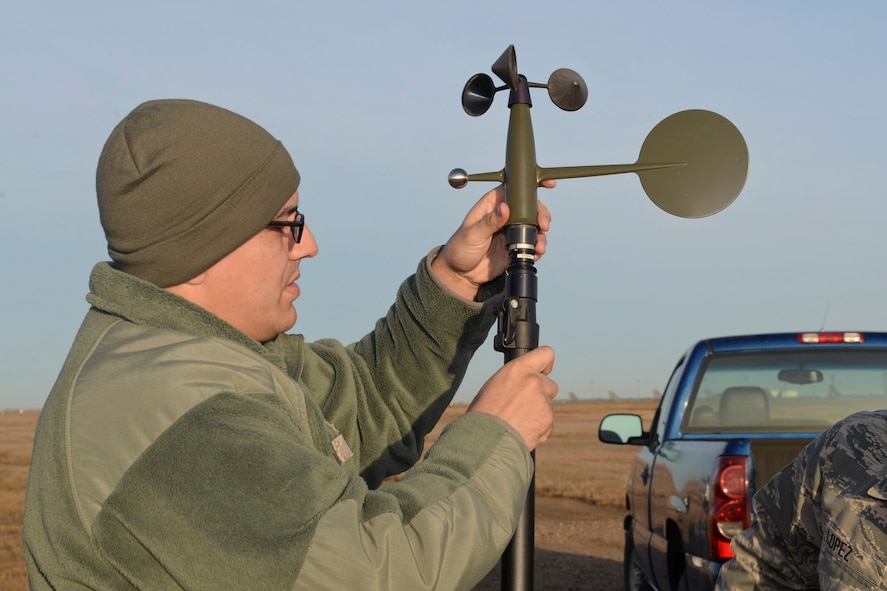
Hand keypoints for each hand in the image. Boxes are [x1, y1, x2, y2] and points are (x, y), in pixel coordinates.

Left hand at [431, 181, 553, 299]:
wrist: (461, 275)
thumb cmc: (460, 250)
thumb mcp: (473, 234)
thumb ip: (489, 222)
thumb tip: (505, 208)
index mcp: (491, 205)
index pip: (513, 189)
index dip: (530, 185)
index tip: (547, 184)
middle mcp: (503, 216)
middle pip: (529, 208)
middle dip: (541, 214)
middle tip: (544, 225)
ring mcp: (510, 231)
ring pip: (533, 226)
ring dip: (541, 235)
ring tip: (539, 246)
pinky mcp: (515, 247)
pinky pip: (531, 243)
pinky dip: (537, 247)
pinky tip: (536, 253)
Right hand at [467, 346, 557, 450]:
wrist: (486, 439)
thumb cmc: (484, 414)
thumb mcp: (495, 386)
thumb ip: (515, 381)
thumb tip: (523, 385)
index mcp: (517, 369)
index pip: (545, 354)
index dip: (546, 364)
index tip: (544, 371)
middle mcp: (533, 380)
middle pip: (550, 384)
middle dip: (542, 394)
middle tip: (524, 406)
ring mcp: (543, 400)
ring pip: (548, 405)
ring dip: (539, 413)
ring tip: (518, 422)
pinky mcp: (548, 418)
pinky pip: (548, 423)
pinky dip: (539, 428)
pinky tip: (522, 431)